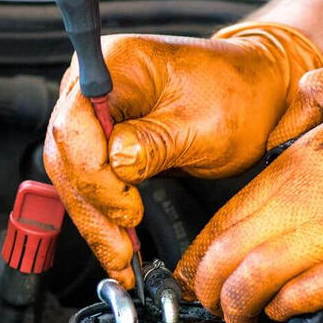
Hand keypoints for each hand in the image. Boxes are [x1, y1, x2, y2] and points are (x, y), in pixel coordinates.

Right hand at [43, 22, 322, 287]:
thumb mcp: (206, 124)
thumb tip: (117, 164)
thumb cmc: (237, 95)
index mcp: (115, 64)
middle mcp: (93, 85)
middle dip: (92, 207)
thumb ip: (157, 143)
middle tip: (120, 249)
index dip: (94, 173)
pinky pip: (89, 183)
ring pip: (72, 176)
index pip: (76, 123)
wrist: (255, 93)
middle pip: (67, 154)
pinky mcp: (101, 141)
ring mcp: (93, 113)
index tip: (127, 208)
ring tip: (120, 259)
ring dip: (94, 220)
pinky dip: (102, 216)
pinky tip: (117, 245)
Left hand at [175, 60, 322, 322]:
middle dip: (206, 285)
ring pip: (261, 282)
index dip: (201, 246)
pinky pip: (312, 296)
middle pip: (232, 253)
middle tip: (202, 299)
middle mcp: (313, 203)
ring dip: (239, 304)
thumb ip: (322, 88)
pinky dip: (287, 307)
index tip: (193, 264)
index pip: (228, 212)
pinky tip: (281, 310)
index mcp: (304, 162)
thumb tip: (300, 91)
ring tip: (235, 315)